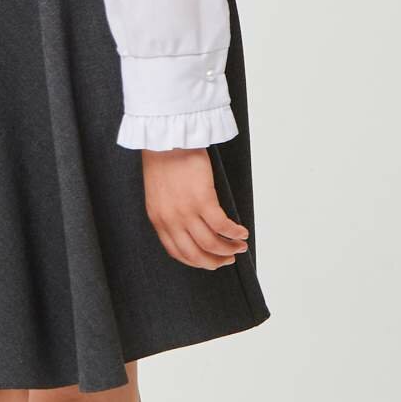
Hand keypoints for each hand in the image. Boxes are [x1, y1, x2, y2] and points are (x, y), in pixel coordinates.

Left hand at [141, 148, 249, 268]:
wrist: (166, 139)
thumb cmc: (163, 161)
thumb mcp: (159, 195)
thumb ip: (170, 214)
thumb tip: (190, 228)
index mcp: (158, 220)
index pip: (177, 252)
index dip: (197, 261)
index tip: (209, 262)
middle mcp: (171, 220)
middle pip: (195, 254)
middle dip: (215, 261)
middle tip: (229, 259)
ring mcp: (186, 211)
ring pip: (211, 244)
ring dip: (229, 249)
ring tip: (240, 246)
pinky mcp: (202, 199)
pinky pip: (222, 225)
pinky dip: (234, 233)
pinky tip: (241, 232)